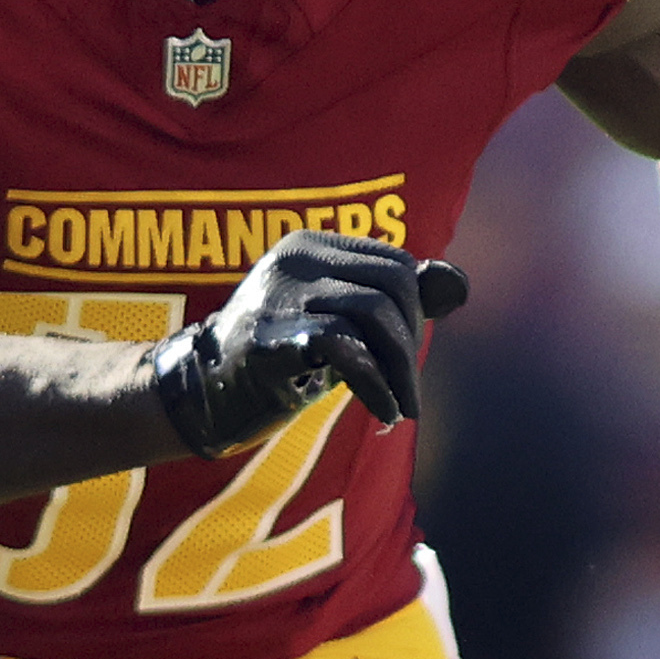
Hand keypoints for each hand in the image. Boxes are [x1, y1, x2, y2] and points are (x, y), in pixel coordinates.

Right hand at [142, 231, 468, 452]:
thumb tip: (459, 283)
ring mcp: (279, 296)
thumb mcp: (338, 321)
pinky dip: (376, 385)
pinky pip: (345, 349)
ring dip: (401, 370)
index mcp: (311, 245)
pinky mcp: (269, 339)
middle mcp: (295, 258)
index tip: (406, 358)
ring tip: (401, 407)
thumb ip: (394, 300)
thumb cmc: (277, 358)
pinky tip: (384, 412)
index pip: (396, 265)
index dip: (417, 312)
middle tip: (408, 387)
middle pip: (392, 286)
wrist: (200, 394)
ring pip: (374, 315)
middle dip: (412, 342)